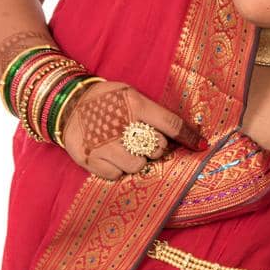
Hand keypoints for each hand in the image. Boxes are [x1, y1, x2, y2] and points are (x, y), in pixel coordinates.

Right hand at [57, 80, 203, 180]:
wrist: (68, 104)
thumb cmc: (107, 99)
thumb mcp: (131, 95)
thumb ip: (153, 112)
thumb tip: (181, 131)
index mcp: (135, 105)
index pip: (171, 123)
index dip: (190, 136)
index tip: (202, 146)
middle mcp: (120, 125)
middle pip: (157, 149)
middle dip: (156, 147)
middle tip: (145, 141)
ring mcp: (103, 144)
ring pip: (137, 165)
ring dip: (137, 160)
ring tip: (128, 149)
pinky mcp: (89, 159)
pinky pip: (116, 175)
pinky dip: (118, 169)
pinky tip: (113, 156)